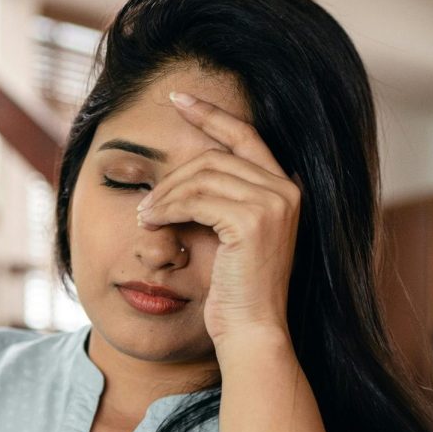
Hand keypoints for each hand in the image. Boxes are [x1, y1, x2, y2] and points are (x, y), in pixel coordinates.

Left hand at [135, 90, 301, 349]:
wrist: (252, 331)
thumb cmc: (236, 294)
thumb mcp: (228, 238)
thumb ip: (217, 202)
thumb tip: (180, 175)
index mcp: (286, 189)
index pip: (245, 136)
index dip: (211, 114)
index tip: (177, 100)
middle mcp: (286, 189)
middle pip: (214, 157)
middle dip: (173, 177)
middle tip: (146, 204)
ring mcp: (274, 203)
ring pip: (202, 176)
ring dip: (165, 195)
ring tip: (146, 217)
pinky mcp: (254, 220)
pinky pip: (196, 198)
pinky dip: (168, 208)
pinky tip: (153, 223)